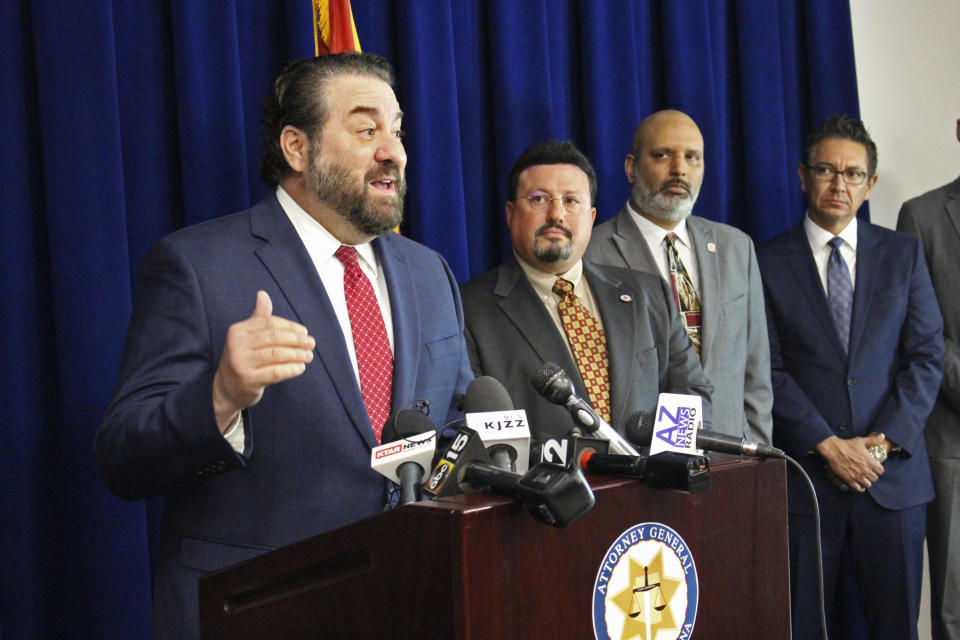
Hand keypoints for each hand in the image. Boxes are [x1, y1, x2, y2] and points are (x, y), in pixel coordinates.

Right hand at [212, 291, 314, 430]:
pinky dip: (290, 369)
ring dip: (297, 354)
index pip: (269, 322)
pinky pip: (275, 372)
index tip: (304, 332)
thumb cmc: (242, 359)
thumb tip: (263, 294)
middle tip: (311, 344)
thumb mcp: (246, 337)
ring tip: (309, 356)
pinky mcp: (248, 380)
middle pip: (274, 337)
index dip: (290, 326)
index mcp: (238, 330)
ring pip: (276, 354)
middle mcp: (237, 344)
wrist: (225, 389)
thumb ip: (258, 318)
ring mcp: (241, 363)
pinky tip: (300, 368)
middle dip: (297, 339)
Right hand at [815, 432, 885, 492]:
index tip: (875, 468)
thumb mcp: (861, 441)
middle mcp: (865, 470)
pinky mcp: (849, 480)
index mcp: (870, 462)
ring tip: (863, 479)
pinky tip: (859, 485)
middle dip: (872, 476)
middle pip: (875, 478)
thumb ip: (873, 440)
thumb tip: (882, 435)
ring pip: (868, 484)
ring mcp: (857, 476)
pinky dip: (860, 488)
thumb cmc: (847, 445)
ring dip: (866, 482)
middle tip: (868, 473)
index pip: (881, 471)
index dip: (878, 470)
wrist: (833, 450)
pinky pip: (858, 488)